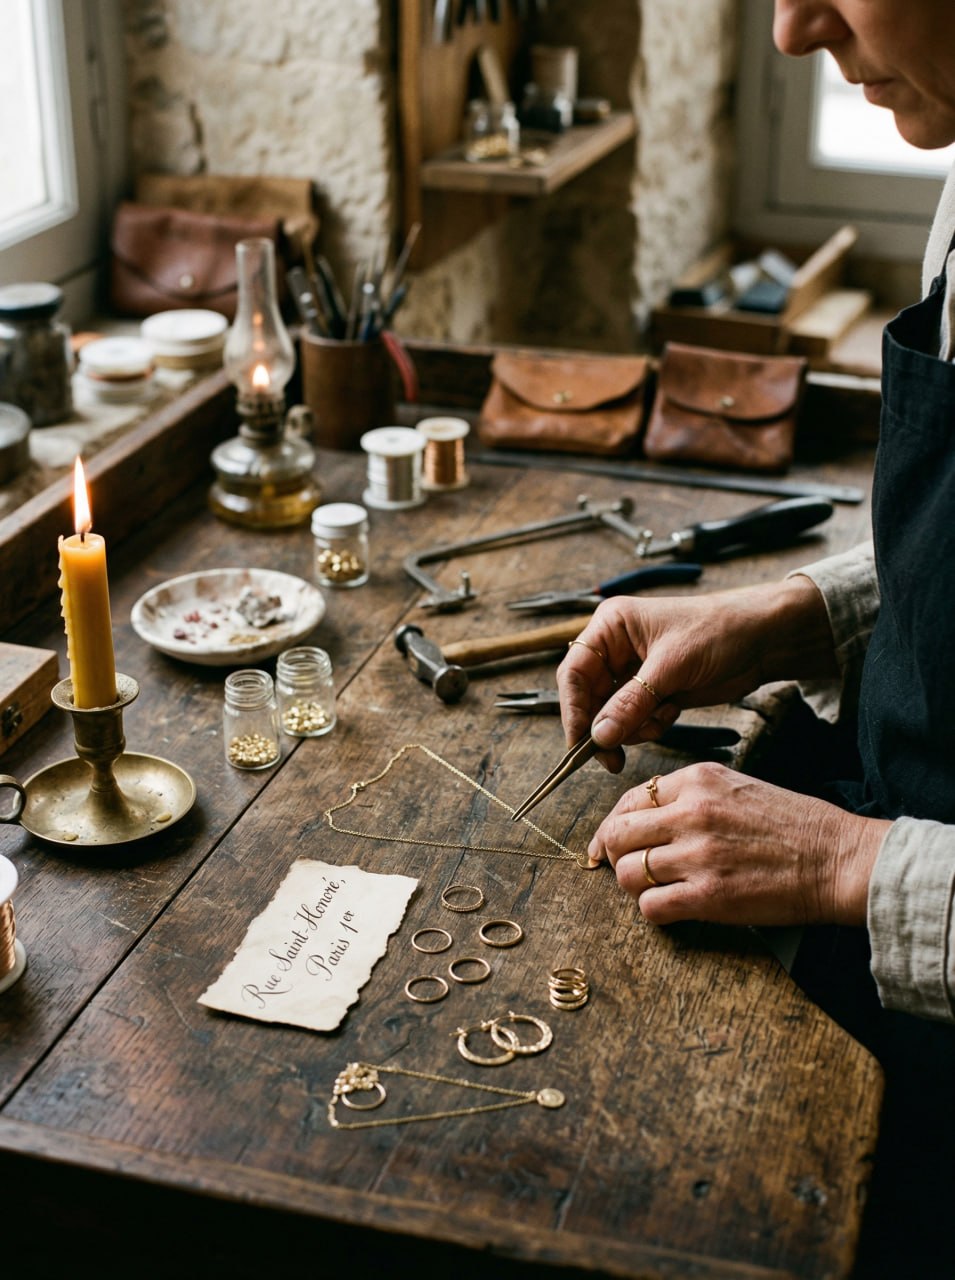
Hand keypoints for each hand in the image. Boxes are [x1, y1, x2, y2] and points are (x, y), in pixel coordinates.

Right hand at [556, 575, 836, 771]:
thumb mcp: (671, 667)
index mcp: (611, 627)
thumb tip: (598, 735)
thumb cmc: (717, 632)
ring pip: (611, 715)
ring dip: (632, 727)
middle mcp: (616, 648)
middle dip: (605, 726)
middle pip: (589, 698)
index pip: (574, 672)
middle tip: (613, 757)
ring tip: (661, 718)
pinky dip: (649, 726)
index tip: (582, 742)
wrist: (762, 640)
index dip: (574, 709)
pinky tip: (672, 712)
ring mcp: (633, 672)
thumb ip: (631, 702)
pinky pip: (634, 720)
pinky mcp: (652, 691)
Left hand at [587, 762, 890, 926]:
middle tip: (623, 867)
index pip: (630, 800)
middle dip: (614, 854)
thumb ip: (690, 798)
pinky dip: (654, 910)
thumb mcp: (736, 788)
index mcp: (697, 781)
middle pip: (618, 835)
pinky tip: (673, 906)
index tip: (612, 841)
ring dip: (634, 885)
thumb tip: (645, 819)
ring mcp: (698, 855)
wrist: (838, 858)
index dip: (615, 825)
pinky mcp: (708, 896)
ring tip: (655, 888)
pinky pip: (650, 907)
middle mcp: (691, 813)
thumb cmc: (793, 825)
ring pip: (627, 873)